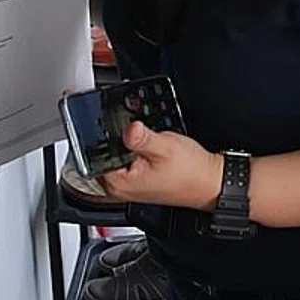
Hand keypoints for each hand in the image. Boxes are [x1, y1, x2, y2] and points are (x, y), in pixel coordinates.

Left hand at [98, 122, 222, 210]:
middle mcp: (119, 185)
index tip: (96, 115)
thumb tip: (127, 127)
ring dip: (124, 138)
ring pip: (115, 152)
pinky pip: (126, 156)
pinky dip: (132, 144)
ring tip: (142, 134)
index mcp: (119, 181)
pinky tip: (145, 139)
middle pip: (101, 152)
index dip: (94, 131)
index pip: (91, 153)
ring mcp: (128, 182)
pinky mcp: (137, 177)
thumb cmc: (190, 173)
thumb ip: (142, 138)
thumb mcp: (165, 148)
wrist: (208, 182)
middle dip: (112, 133)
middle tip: (127, 122)